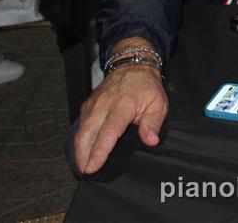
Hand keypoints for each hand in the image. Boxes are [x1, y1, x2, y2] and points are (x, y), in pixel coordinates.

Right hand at [73, 38, 167, 173]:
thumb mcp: (158, 103)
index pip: (108, 133)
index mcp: (122, 106)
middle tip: (85, 172)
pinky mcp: (87, 106)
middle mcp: (103, 106)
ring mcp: (92, 106)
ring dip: (79, 150)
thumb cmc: (146, 86)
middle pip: (86, 135)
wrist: (132, 65)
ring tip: (82, 166)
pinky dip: (80, 140)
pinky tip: (83, 151)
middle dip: (82, 156)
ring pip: (80, 132)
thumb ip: (153, 123)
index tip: (92, 167)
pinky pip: (80, 126)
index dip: (99, 152)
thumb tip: (150, 140)